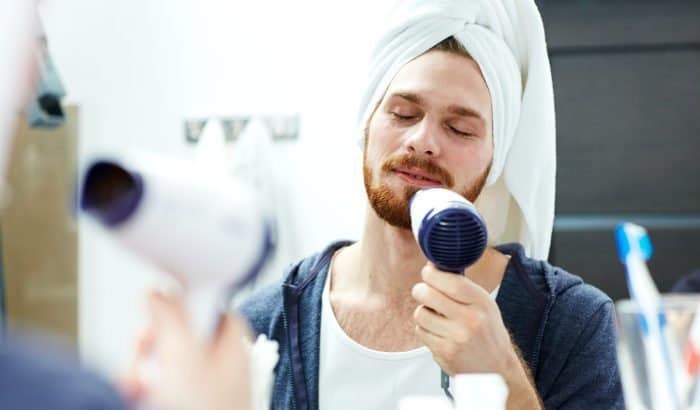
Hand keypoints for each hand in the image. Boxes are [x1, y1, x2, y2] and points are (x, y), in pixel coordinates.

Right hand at [119, 291, 251, 409]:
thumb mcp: (183, 355)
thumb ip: (171, 318)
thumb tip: (158, 293)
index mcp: (232, 348)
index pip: (213, 311)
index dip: (185, 306)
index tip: (160, 310)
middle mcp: (221, 370)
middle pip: (183, 338)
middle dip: (153, 346)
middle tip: (142, 351)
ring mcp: (204, 396)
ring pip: (165, 368)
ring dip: (141, 374)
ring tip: (135, 387)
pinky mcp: (187, 409)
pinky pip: (159, 393)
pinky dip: (141, 394)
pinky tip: (133, 397)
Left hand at [411, 263, 540, 408]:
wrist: (496, 370)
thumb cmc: (488, 334)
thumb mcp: (484, 305)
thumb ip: (460, 287)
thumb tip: (432, 268)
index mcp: (482, 303)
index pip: (450, 281)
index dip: (432, 274)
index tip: (427, 272)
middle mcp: (470, 319)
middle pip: (428, 294)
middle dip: (421, 290)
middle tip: (424, 292)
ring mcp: (456, 337)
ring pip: (420, 313)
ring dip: (423, 312)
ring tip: (434, 316)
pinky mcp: (444, 352)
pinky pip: (421, 332)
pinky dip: (425, 330)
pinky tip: (438, 332)